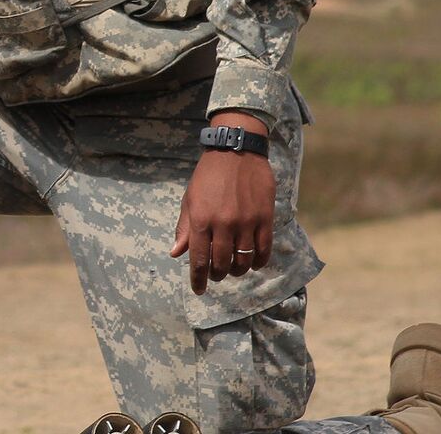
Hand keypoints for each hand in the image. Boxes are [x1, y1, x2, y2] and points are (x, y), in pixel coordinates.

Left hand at [170, 110, 274, 294]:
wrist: (236, 151)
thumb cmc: (208, 175)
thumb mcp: (190, 199)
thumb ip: (185, 228)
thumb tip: (176, 253)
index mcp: (201, 219)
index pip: (199, 260)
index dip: (198, 279)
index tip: (198, 290)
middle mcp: (223, 224)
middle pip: (222, 264)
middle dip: (218, 275)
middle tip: (217, 275)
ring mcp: (246, 222)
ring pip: (243, 261)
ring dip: (238, 271)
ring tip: (234, 269)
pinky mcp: (265, 219)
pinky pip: (263, 250)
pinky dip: (258, 262)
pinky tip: (253, 263)